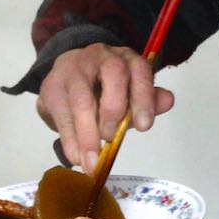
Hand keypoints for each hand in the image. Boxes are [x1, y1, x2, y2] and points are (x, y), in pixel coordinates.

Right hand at [36, 43, 175, 170]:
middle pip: (113, 74)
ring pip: (82, 97)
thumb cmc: (103, 88)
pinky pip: (60, 113)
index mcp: (126, 58)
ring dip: (87, 133)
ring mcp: (73, 69)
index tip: (144, 126)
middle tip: (111, 138)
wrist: (66, 72)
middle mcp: (101, 56)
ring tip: (91, 162)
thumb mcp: (128, 92)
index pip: (140, 70)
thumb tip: (168, 101)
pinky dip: (69, 139)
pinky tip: (75, 156)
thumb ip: (147, 99)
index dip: (143, 97)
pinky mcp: (51, 86)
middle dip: (114, 109)